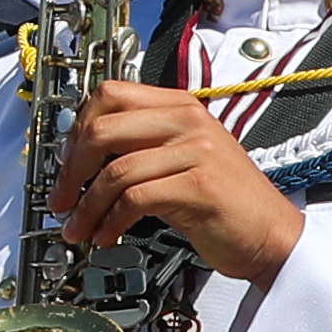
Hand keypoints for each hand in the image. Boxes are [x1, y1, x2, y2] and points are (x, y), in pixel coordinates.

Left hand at [64, 79, 306, 286]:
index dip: (76, 130)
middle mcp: (188, 120)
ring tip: (78, 228)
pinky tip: (107, 235)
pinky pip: (136, 199)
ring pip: (115, 171)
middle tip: (60, 198)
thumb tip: (81, 158)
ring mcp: (196, 151)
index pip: (109, 95)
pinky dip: (111, 221)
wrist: (271, 235)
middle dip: (70, 169)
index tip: (65, 163)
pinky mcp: (200, 186)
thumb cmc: (223, 203)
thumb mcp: (180, 159)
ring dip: (87, 207)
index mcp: (179, 106)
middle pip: (103, 128)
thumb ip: (141, 147)